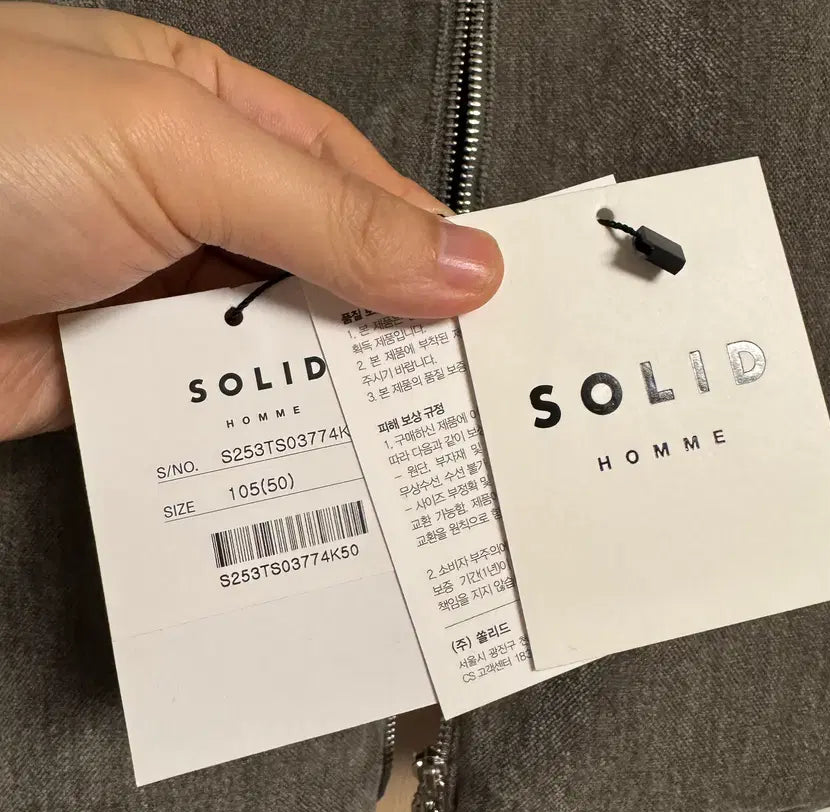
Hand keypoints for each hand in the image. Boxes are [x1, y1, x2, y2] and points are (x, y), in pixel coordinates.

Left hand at [0, 2, 502, 440]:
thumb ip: (326, 213)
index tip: (483, 302)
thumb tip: (456, 259)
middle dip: (386, 327)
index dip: (423, 241)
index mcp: (212, 115)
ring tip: (396, 435)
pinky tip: (300, 455)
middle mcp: (190, 204)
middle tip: (452, 386)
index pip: (353, 183)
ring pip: (276, 350)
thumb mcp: (176, 147)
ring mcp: (157, 295)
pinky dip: (258, 436)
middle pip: (324, 272)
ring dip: (327, 390)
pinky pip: (215, 410)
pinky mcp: (124, 379)